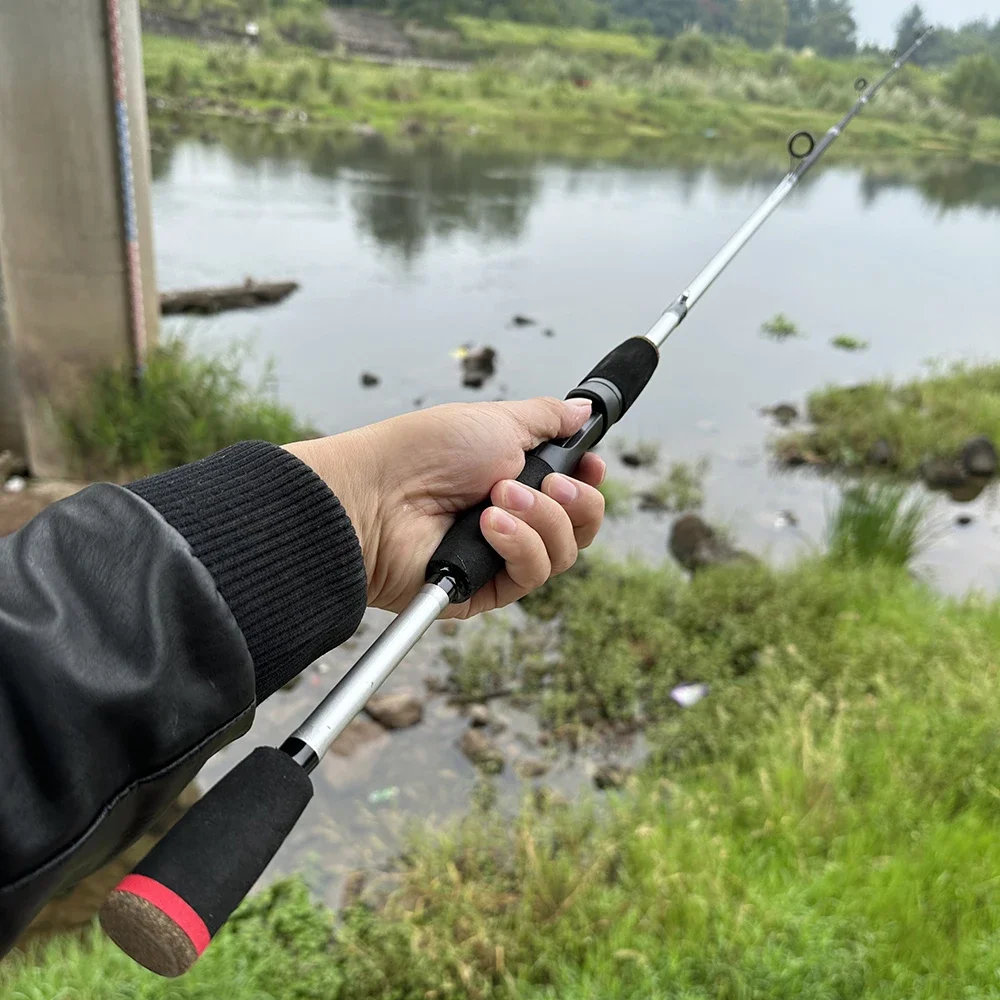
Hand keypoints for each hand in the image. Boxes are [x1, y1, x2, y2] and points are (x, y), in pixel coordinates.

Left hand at [285, 398, 605, 616]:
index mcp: (514, 478)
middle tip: (548, 483)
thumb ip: (547, 418)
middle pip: (579, 526)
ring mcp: (499, 555)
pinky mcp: (485, 588)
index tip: (590, 466)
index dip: (588, 482)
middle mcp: (512, 520)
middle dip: (574, 501)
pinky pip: (531, 574)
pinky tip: (489, 526)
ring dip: (540, 520)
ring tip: (497, 499)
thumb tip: (582, 409)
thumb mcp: (496, 420)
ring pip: (562, 552)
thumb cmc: (422, 453)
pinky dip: (519, 546)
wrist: (374, 495)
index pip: (572, 493)